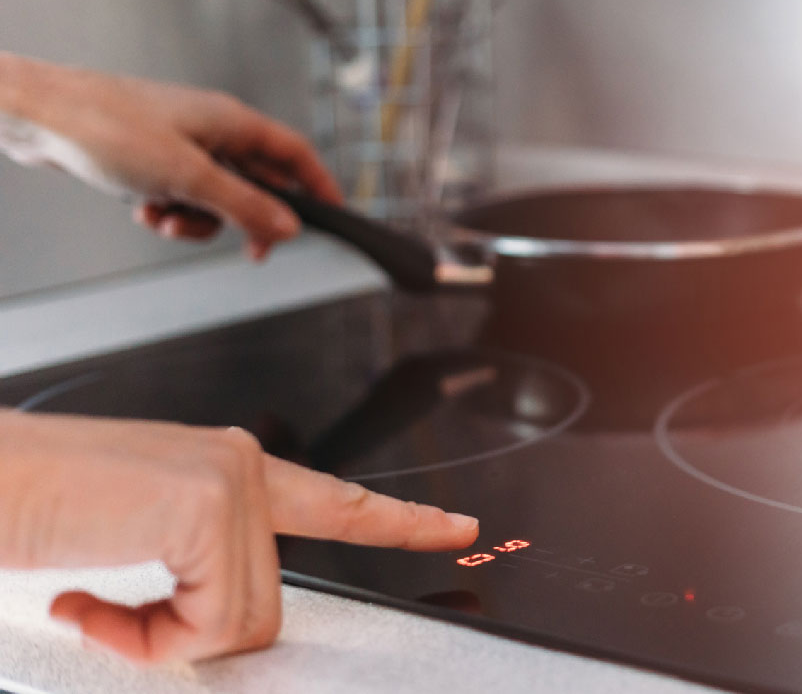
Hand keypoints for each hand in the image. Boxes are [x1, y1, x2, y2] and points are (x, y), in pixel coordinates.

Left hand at [0, 52, 339, 259]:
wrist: (37, 117)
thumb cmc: (105, 126)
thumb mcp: (187, 177)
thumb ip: (244, 206)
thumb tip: (287, 228)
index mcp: (231, 122)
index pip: (294, 154)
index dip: (318, 185)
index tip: (333, 214)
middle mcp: (210, 130)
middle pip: (256, 181)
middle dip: (246, 218)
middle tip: (252, 249)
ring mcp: (180, 144)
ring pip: (214, 196)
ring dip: (198, 220)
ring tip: (168, 218)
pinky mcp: (151, 159)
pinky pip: (180, 196)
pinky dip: (167, 211)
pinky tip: (143, 208)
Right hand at [0, 410, 478, 663]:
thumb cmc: (35, 507)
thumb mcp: (138, 536)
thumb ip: (197, 563)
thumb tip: (222, 624)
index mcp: (228, 469)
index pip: (335, 500)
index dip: (400, 522)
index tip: (457, 528)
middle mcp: (242, 465)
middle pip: (268, 603)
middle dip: (189, 635)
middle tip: (104, 611)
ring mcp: (233, 481)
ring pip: (240, 621)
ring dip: (157, 638)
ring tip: (90, 599)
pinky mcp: (211, 507)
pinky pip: (209, 623)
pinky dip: (141, 637)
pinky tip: (83, 596)